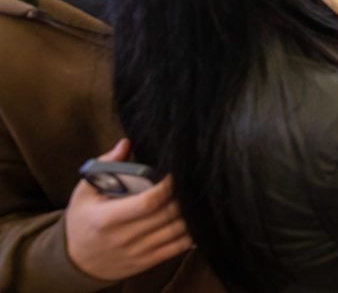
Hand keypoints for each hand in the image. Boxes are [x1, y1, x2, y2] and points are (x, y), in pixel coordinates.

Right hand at [66, 139, 192, 281]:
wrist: (75, 262)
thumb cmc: (82, 221)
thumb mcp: (84, 192)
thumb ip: (105, 165)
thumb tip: (125, 142)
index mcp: (107, 219)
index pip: (149, 202)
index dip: (168, 186)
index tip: (177, 172)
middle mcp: (123, 238)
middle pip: (167, 215)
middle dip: (183, 197)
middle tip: (192, 181)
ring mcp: (136, 253)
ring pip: (176, 231)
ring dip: (190, 214)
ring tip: (195, 197)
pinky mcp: (146, 263)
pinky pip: (177, 248)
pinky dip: (190, 233)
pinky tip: (193, 219)